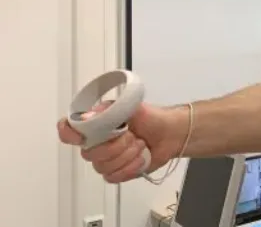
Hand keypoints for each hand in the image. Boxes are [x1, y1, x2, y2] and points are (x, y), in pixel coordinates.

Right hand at [57, 102, 185, 182]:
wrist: (169, 134)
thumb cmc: (151, 118)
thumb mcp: (132, 106)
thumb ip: (110, 110)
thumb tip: (89, 116)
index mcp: (95, 123)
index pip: (68, 129)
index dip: (68, 134)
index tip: (81, 137)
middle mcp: (96, 141)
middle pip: (88, 153)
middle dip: (115, 146)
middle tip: (131, 136)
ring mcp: (105, 158)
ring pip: (102, 167)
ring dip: (126, 156)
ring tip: (139, 145)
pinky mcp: (116, 171)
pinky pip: (113, 177)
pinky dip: (130, 168)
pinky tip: (139, 158)